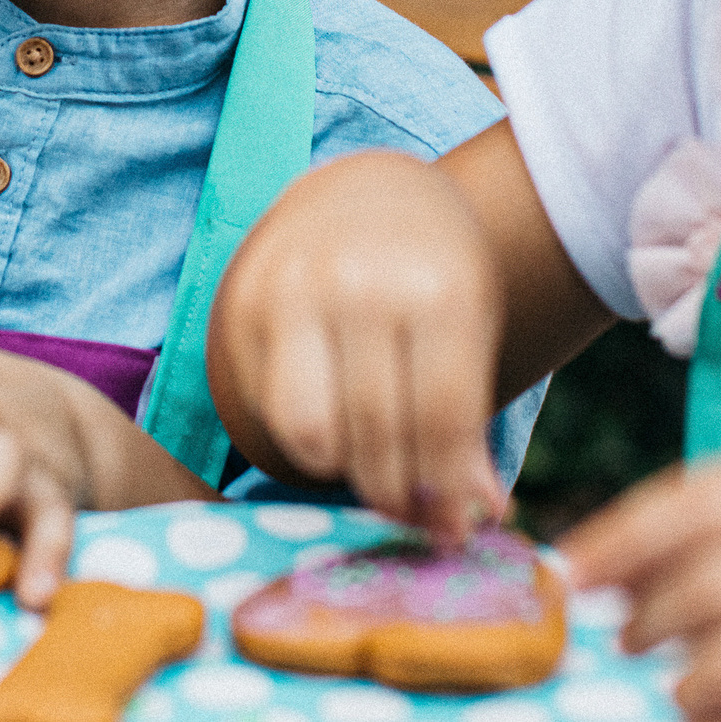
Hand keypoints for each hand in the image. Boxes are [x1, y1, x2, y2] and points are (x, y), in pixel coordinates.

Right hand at [207, 150, 505, 540]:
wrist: (365, 192)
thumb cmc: (434, 272)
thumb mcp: (475, 331)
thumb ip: (469, 423)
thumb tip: (475, 515)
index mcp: (436, 287)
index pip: (440, 420)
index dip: (448, 491)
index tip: (455, 529)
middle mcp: (359, 284)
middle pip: (375, 434)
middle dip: (400, 495)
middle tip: (415, 513)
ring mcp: (293, 291)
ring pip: (309, 433)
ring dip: (345, 470)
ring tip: (373, 466)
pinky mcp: (245, 306)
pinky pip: (271, 410)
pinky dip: (305, 439)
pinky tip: (336, 428)